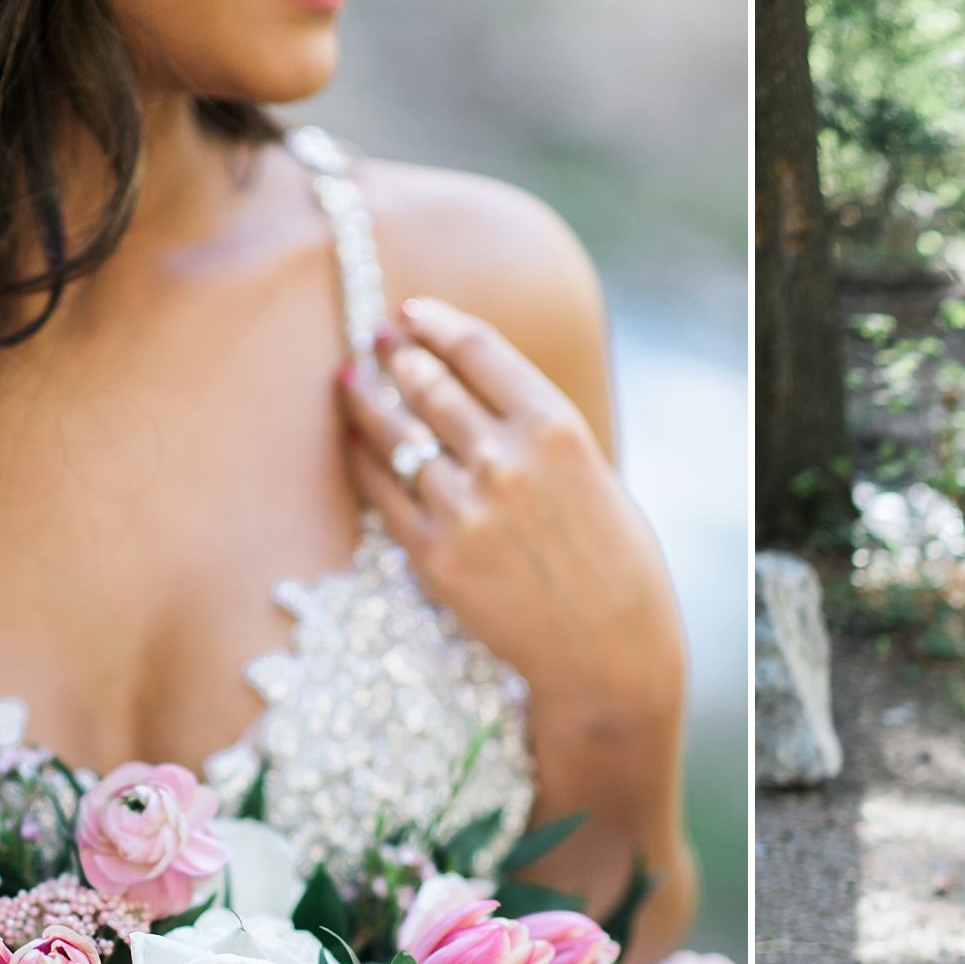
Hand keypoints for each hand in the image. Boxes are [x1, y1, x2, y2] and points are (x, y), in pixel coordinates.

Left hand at [339, 296, 685, 725]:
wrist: (608, 652)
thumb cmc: (614, 563)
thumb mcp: (594, 474)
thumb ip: (538, 431)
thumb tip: (478, 393)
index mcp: (555, 427)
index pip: (477, 349)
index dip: (435, 322)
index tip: (411, 311)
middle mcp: (505, 459)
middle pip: (427, 382)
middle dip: (395, 355)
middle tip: (376, 340)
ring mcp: (465, 508)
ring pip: (395, 434)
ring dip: (367, 400)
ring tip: (350, 382)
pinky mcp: (435, 555)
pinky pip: (383, 492)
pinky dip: (364, 461)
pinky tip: (356, 444)